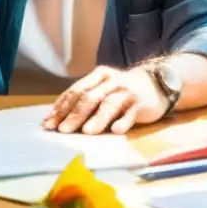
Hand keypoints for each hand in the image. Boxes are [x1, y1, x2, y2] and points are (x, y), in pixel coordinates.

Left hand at [43, 66, 167, 134]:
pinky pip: (131, 113)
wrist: (157, 83)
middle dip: (75, 115)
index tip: (49, 123)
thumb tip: (56, 119)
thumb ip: (84, 99)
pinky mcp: (141, 103)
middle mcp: (111, 81)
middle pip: (90, 98)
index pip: (76, 91)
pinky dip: (124, 122)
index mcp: (98, 76)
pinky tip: (116, 131)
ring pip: (110, 104)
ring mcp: (127, 92)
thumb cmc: (122, 90)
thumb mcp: (103, 89)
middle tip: (62, 130)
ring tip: (87, 131)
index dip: (61, 107)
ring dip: (98, 118)